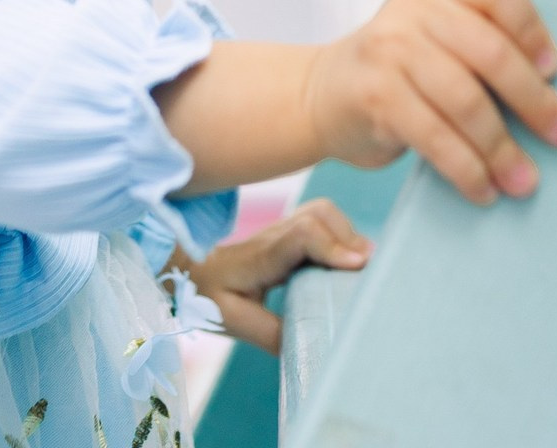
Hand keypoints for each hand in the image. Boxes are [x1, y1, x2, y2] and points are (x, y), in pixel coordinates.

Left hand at [182, 199, 371, 353]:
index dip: (332, 246)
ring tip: (360, 268)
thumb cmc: (209, 297)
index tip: (358, 266)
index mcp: (261, 257)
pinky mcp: (289, 232)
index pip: (300, 235)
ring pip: (322, 212)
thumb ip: (269, 334)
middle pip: (318, 215)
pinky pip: (321, 219)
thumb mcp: (234, 322)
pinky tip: (347, 261)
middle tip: (366, 272)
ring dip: (347, 234)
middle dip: (348, 239)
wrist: (189, 270)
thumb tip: (308, 345)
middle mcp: (274, 236)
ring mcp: (282, 229)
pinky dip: (341, 234)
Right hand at [303, 0, 556, 204]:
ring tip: (524, 181)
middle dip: (534, 100)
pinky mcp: (374, 94)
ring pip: (466, 101)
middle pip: (490, 51)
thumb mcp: (437, 40)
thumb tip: (556, 104)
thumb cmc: (403, 74)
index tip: (554, 71)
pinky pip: (435, 137)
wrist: (322, 94)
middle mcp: (412, 10)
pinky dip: (466, 169)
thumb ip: (483, 47)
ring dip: (502, 149)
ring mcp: (388, 49)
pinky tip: (482, 190)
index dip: (532, 29)